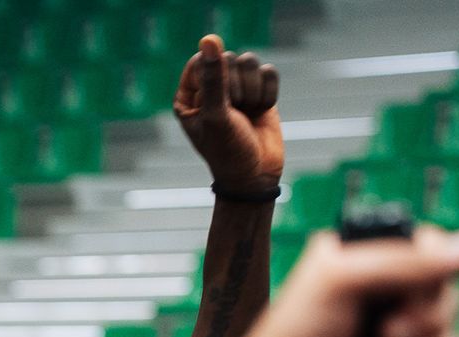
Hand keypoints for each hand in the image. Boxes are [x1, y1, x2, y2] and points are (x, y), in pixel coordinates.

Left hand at [173, 34, 283, 190]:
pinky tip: (261, 112)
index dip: (216, 77)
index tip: (220, 102)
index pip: (202, 60)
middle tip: (235, 116)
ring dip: (253, 91)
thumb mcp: (216, 115)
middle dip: (237, 89)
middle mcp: (210, 88)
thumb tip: (210, 39)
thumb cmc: (228, 151)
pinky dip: (268, 94)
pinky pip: (269, 72)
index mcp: (188, 94)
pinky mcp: (259, 91)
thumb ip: (213, 77)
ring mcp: (236, 88)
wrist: (255, 176)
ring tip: (248, 114)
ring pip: (250, 62)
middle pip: (229, 58)